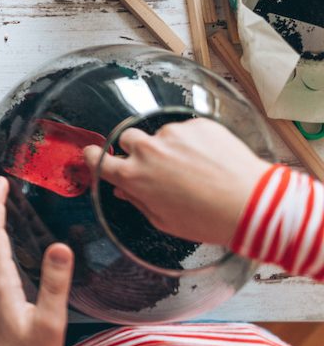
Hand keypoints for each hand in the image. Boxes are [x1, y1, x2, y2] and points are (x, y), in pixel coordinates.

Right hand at [84, 118, 271, 245]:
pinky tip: (210, 160)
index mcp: (134, 177)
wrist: (252, 204)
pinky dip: (194, 141)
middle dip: (137, 149)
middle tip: (157, 165)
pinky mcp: (197, 124)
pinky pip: (187, 129)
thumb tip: (123, 188)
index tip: (96, 156)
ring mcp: (173, 134)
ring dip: (170, 147)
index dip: (95, 157)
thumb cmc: (207, 219)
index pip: (98, 159)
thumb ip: (138, 201)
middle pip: (128, 139)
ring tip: (195, 167)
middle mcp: (148, 151)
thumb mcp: (164, 221)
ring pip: (161, 135)